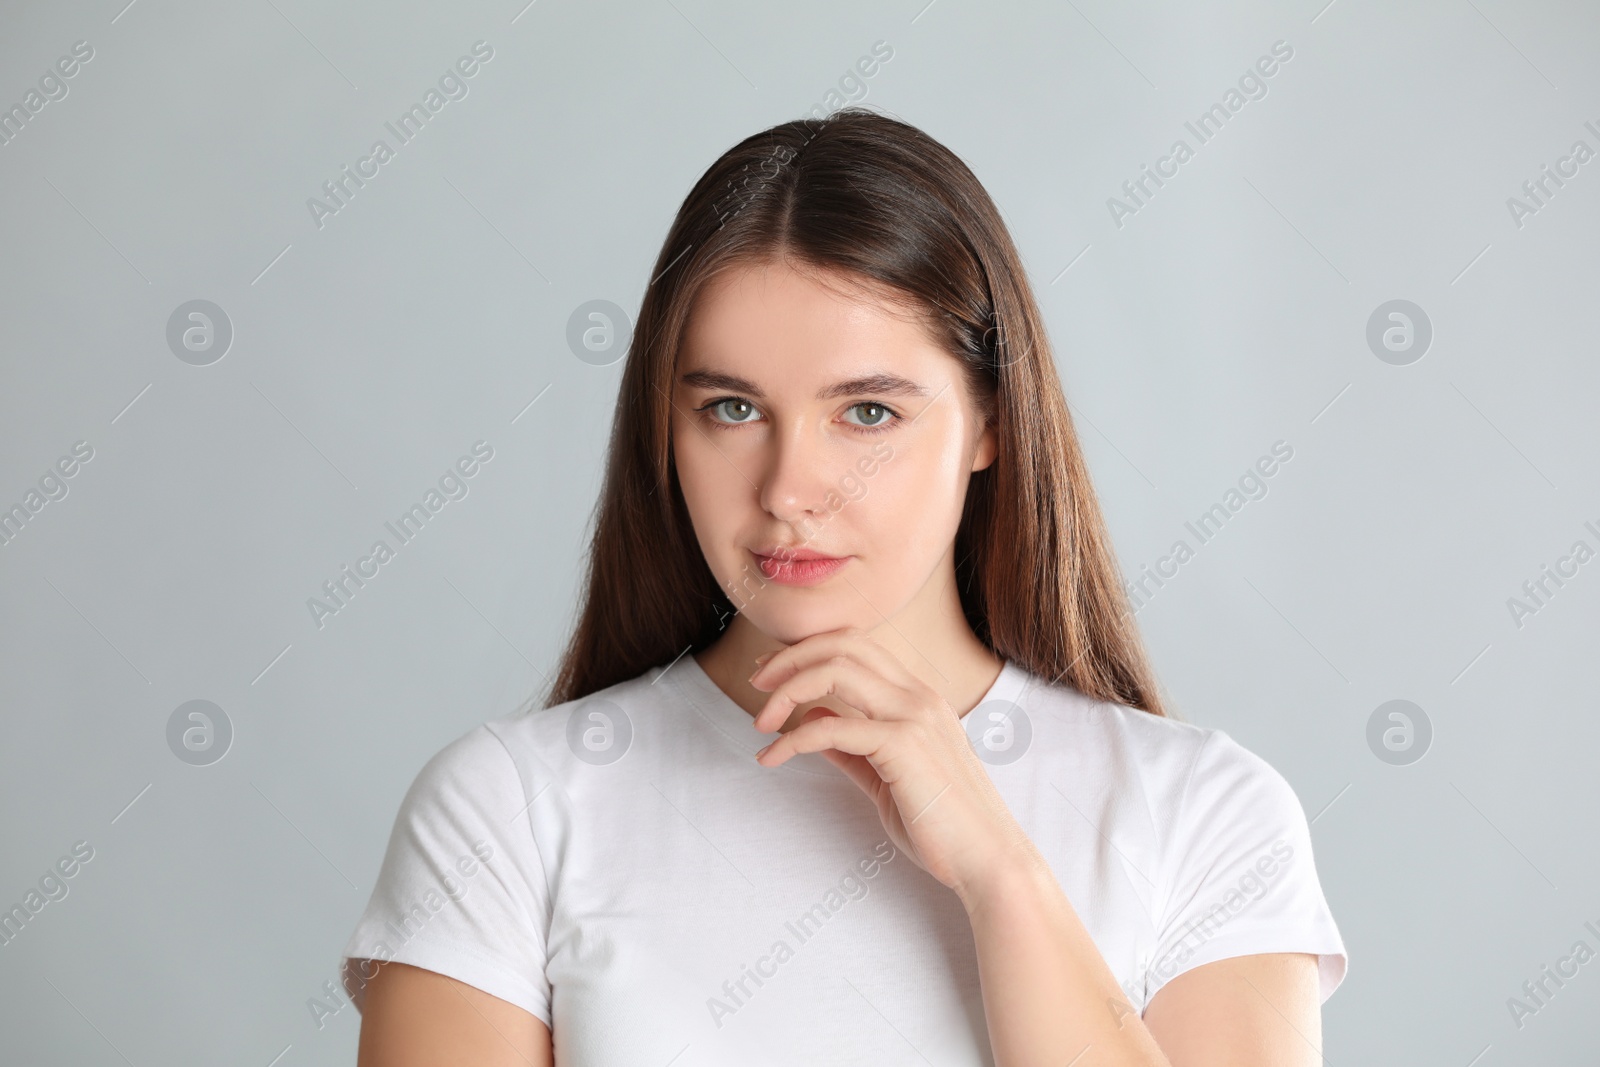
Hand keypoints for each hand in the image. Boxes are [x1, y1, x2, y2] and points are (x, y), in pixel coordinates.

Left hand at [748, 628, 1035, 901]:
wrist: (988, 861)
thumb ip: (853, 748)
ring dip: (786, 689)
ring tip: (761, 722)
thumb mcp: (887, 777)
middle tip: (756, 684)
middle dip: (790, 658)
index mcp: (918, 697)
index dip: (807, 651)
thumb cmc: (942, 826)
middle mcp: (918, 696)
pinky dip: (792, 740)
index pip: (856, 645)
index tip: (771, 675)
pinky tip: (771, 759)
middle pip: (842, 645)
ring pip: (835, 670)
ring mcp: (914, 716)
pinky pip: (830, 728)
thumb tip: (814, 723)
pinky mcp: (903, 746)